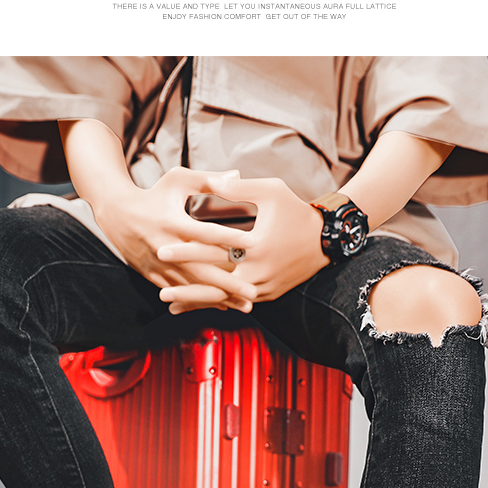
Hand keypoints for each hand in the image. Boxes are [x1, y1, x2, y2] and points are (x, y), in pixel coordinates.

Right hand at [93, 167, 259, 312]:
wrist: (118, 216)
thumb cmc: (154, 195)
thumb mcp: (177, 180)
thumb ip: (207, 179)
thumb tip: (237, 176)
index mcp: (173, 222)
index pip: (205, 232)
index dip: (229, 237)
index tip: (253, 243)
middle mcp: (166, 248)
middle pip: (202, 269)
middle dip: (229, 283)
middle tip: (254, 291)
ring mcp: (160, 266)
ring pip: (194, 287)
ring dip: (220, 298)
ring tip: (245, 305)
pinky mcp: (155, 277)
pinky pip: (182, 293)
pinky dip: (203, 301)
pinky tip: (224, 306)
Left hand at [156, 176, 329, 311]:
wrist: (326, 240)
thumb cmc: (295, 210)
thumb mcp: (270, 190)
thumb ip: (238, 188)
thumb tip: (209, 180)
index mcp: (256, 245)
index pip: (213, 250)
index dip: (186, 251)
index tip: (162, 250)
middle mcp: (259, 272)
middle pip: (215, 286)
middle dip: (186, 290)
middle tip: (161, 293)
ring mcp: (264, 287)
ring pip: (224, 300)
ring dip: (197, 303)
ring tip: (171, 306)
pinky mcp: (267, 295)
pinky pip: (236, 302)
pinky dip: (215, 305)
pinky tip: (195, 307)